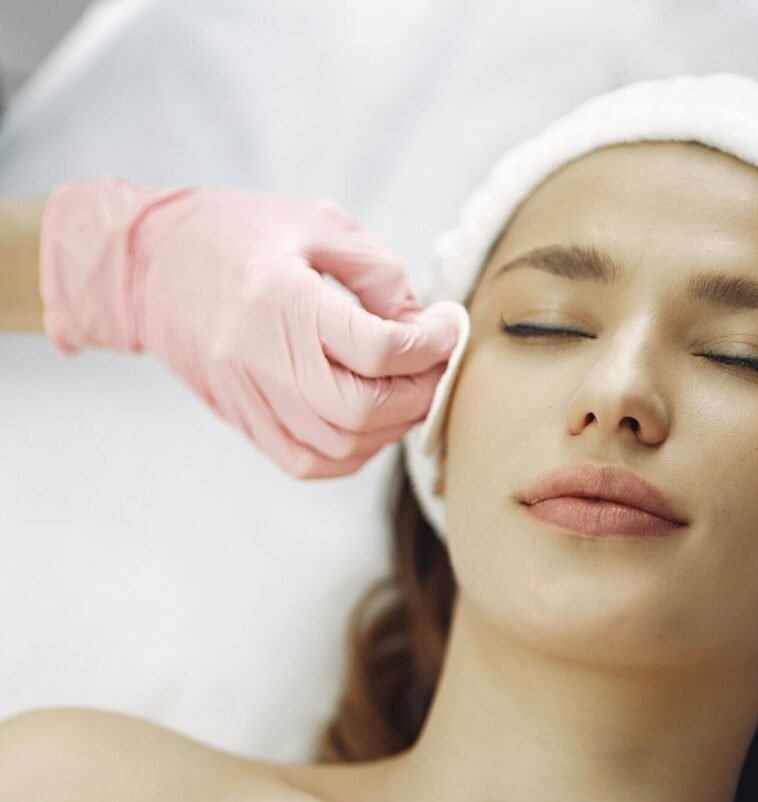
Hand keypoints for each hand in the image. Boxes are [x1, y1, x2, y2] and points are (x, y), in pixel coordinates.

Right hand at [39, 177, 457, 478]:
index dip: (429, 346)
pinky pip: (308, 462)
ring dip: (391, 427)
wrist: (147, 266)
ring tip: (408, 391)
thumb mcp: (315, 221)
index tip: (447, 330)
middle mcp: (263, 357)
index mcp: (282, 300)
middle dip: (418, 394)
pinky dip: (352, 454)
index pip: (376, 349)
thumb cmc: (233, 234)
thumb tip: (421, 323)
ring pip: (341, 445)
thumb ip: (377, 270)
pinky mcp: (244, 419)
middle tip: (435, 367)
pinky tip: (370, 422)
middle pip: (362, 409)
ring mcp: (250, 396)